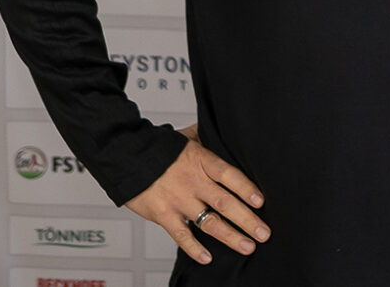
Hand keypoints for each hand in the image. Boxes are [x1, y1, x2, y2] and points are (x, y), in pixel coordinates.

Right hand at [124, 127, 268, 264]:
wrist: (125, 156)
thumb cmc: (160, 148)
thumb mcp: (188, 137)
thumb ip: (209, 138)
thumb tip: (229, 131)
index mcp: (203, 161)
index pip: (230, 175)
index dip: (246, 188)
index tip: (261, 202)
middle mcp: (193, 182)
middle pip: (226, 203)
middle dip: (248, 220)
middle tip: (264, 233)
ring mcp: (179, 200)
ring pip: (209, 222)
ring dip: (230, 236)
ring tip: (248, 247)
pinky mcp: (163, 214)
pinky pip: (181, 235)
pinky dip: (194, 248)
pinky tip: (207, 257)